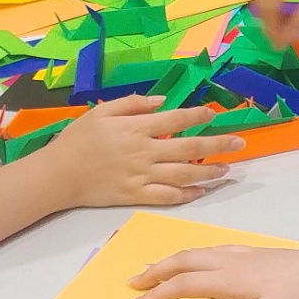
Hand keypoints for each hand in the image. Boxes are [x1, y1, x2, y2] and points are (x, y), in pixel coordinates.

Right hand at [41, 95, 243, 207]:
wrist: (58, 175)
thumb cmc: (78, 139)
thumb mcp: (102, 112)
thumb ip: (133, 103)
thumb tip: (162, 100)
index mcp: (136, 128)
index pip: (175, 120)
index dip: (197, 116)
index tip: (214, 113)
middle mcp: (144, 152)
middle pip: (188, 148)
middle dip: (217, 144)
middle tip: (239, 143)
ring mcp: (141, 176)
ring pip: (184, 175)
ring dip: (209, 172)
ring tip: (226, 169)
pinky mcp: (136, 196)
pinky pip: (167, 197)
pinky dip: (186, 195)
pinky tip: (200, 191)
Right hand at [128, 244, 298, 298]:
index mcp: (229, 279)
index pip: (184, 285)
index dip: (157, 295)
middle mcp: (230, 261)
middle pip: (183, 261)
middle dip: (155, 271)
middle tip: (132, 282)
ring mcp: (241, 254)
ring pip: (196, 252)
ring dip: (171, 261)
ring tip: (154, 269)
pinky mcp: (252, 252)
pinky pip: (211, 249)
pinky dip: (192, 255)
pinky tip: (196, 259)